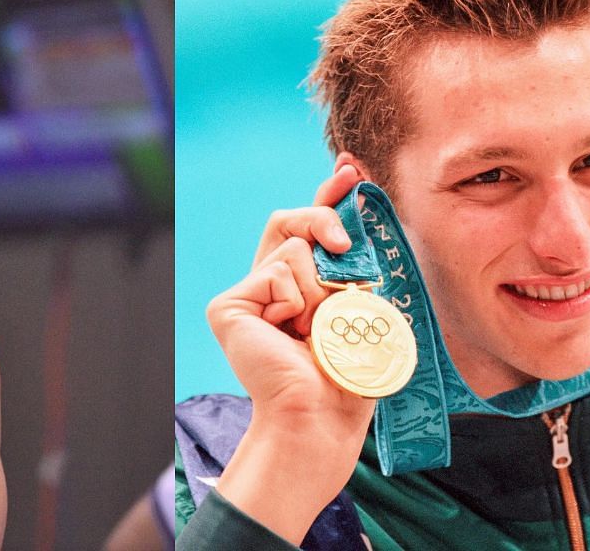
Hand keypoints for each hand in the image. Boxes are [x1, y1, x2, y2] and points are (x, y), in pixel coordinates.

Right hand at [204, 166, 374, 543]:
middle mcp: (268, 287)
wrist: (320, 418)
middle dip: (323, 217)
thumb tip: (357, 222)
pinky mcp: (228, 305)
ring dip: (320, 286)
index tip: (350, 171)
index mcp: (299, 289)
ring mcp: (245, 295)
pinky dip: (297, 298)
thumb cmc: (347, 376)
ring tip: (316, 329)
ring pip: (292, 248)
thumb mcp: (361, 308)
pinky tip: (292, 332)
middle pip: (289, 220)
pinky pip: (276, 269)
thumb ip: (354, 267)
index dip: (328, 197)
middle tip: (345, 245)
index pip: (309, 229)